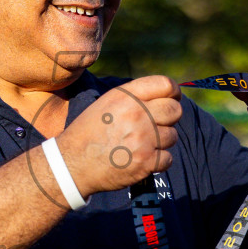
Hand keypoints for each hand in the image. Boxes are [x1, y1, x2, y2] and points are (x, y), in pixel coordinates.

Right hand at [56, 75, 180, 195]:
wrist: (72, 163)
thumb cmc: (89, 132)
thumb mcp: (106, 103)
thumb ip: (134, 97)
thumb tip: (165, 96)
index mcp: (126, 96)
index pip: (166, 85)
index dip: (174, 93)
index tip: (172, 100)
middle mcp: (136, 114)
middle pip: (175, 110)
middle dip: (170, 118)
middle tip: (157, 126)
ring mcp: (142, 138)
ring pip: (172, 136)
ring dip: (161, 142)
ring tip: (142, 145)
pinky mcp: (145, 161)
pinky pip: (168, 158)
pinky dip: (158, 161)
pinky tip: (142, 159)